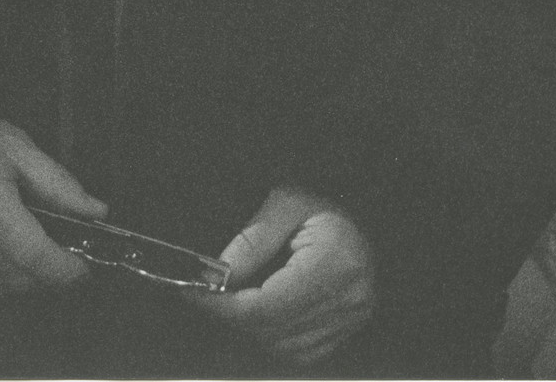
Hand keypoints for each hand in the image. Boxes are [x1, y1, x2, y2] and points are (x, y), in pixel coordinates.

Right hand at [0, 119, 107, 307]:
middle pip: (18, 275)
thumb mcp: (19, 149)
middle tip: (59, 254)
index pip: (30, 250)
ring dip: (24, 279)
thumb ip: (58, 183)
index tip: (82, 269)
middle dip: (48, 272)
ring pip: (0, 290)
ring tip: (27, 249)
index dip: (63, 267)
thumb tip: (96, 212)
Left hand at [186, 186, 376, 368]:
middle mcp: (348, 301)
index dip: (225, 305)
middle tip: (206, 293)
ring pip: (281, 347)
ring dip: (251, 326)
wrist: (361, 219)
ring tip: (237, 295)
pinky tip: (265, 308)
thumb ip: (252, 240)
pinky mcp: (345, 334)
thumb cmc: (323, 204)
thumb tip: (218, 276)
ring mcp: (350, 323)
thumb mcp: (286, 202)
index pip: (268, 304)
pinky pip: (297, 352)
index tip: (194, 293)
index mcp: (335, 263)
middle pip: (272, 329)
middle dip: (232, 314)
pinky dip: (272, 335)